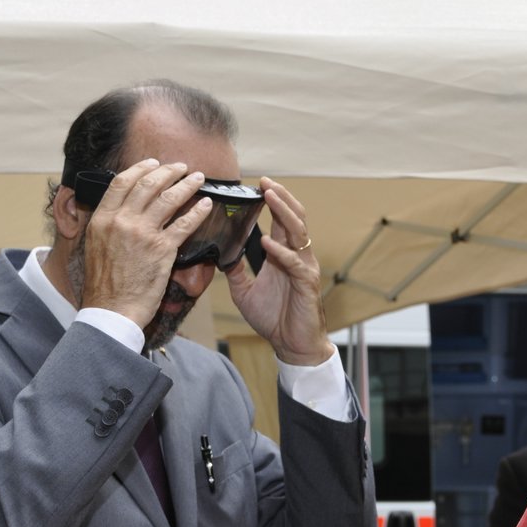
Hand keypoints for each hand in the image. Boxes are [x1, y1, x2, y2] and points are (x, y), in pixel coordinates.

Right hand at [81, 160, 213, 328]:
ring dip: (187, 184)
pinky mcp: (162, 249)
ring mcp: (143, 233)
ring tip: (198, 178)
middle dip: (168, 172)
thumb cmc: (104, 285)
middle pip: (149, 184)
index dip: (141, 169)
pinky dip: (198, 212)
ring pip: (169, 199)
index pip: (122, 182)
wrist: (111, 310)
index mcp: (102, 218)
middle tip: (181, 167)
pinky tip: (206, 205)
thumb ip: (109, 224)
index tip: (153, 164)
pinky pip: (184, 224)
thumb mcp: (96, 246)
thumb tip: (123, 210)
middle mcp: (121, 221)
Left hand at [223, 178, 334, 365]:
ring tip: (270, 196)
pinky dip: (281, 250)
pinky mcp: (306, 283)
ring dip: (284, 212)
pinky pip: (295, 262)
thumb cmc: (274, 319)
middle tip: (265, 181)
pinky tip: (267, 241)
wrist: (292, 345)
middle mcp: (297, 256)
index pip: (282, 220)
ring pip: (299, 231)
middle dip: (281, 196)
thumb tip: (220, 255)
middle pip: (294, 217)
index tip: (258, 185)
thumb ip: (236, 271)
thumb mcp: (245, 292)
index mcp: (284, 255)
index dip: (274, 201)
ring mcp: (304, 268)